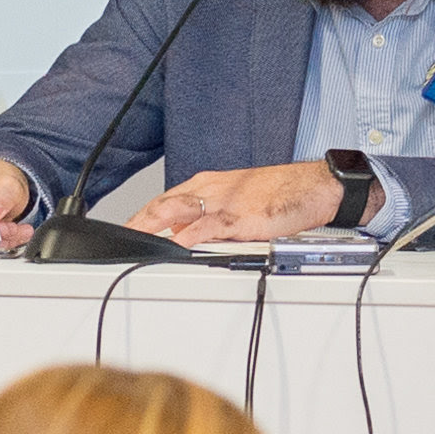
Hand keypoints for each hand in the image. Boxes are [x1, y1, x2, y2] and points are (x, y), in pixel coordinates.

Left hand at [129, 160, 348, 243]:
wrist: (316, 186)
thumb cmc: (284, 193)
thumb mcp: (240, 202)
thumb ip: (211, 217)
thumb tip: (187, 234)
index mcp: (210, 185)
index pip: (166, 199)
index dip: (143, 215)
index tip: (125, 228)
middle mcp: (212, 189)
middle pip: (163, 204)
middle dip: (137, 221)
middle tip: (117, 236)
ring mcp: (224, 202)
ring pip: (176, 212)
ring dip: (150, 226)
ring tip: (132, 239)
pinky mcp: (240, 218)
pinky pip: (206, 228)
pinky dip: (186, 239)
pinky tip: (173, 248)